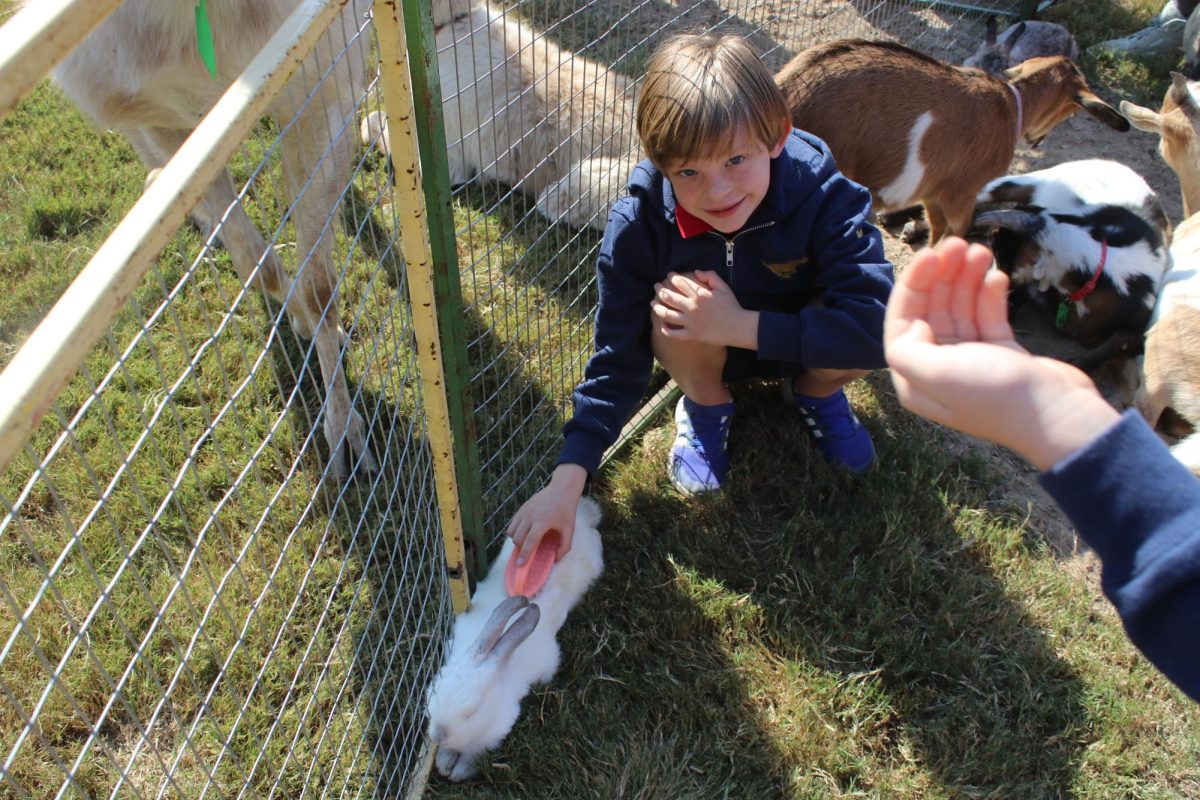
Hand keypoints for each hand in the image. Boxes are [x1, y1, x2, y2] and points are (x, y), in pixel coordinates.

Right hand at [506, 464, 587, 563]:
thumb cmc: (566, 511)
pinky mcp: (521, 508)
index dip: (524, 554)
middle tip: (526, 554)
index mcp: (543, 522)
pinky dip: (515, 532)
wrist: (561, 489)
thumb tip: (555, 559)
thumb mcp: (569, 529)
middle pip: (518, 538)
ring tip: (526, 542)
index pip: (530, 541)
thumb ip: (564, 546)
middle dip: (520, 549)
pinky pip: (512, 524)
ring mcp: (524, 511)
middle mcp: (530, 516)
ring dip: (516, 540)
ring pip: (511, 532)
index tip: (519, 564)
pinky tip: (524, 533)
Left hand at [651, 270, 757, 348]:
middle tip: (656, 286)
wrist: (738, 327)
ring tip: (653, 303)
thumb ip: (711, 276)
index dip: (672, 278)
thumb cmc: (732, 306)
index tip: (669, 275)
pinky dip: (665, 329)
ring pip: (667, 314)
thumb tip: (697, 272)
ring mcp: (690, 322)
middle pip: (669, 297)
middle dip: (660, 290)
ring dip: (657, 307)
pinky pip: (673, 333)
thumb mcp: (724, 287)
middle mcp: (692, 307)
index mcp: (699, 295)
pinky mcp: (691, 335)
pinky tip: (662, 324)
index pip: (680, 283)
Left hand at [884, 237, 1119, 470]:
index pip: (902, 322)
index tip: (931, 254)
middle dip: (943, 275)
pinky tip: (997, 276)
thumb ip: (906, 349)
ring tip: (982, 251)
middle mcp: (939, 369)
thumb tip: (910, 324)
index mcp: (915, 379)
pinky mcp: (1002, 353)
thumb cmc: (994, 396)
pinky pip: (987, 316)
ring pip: (961, 309)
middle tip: (960, 242)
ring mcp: (971, 361)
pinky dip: (989, 295)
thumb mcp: (935, 375)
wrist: (1059, 415)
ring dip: (968, 279)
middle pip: (932, 311)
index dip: (913, 285)